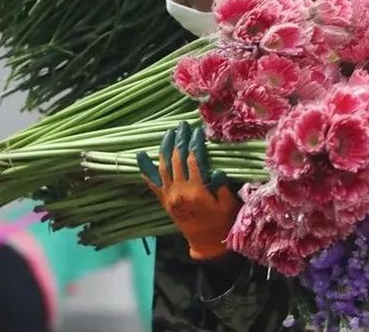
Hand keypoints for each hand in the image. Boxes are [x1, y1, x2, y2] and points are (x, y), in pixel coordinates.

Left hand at [137, 121, 239, 260]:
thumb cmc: (221, 223)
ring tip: (169, 133)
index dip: (195, 143)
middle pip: (177, 159)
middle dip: (179, 140)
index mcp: (196, 191)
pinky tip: (141, 155)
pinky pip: (152, 182)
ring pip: (163, 166)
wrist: (206, 244)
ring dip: (165, 148)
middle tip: (182, 125)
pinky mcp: (164, 201)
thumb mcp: (227, 205)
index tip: (197, 130)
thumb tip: (217, 170)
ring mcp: (169, 196)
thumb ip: (221, 186)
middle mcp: (179, 191)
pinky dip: (145, 169)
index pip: (193, 159)